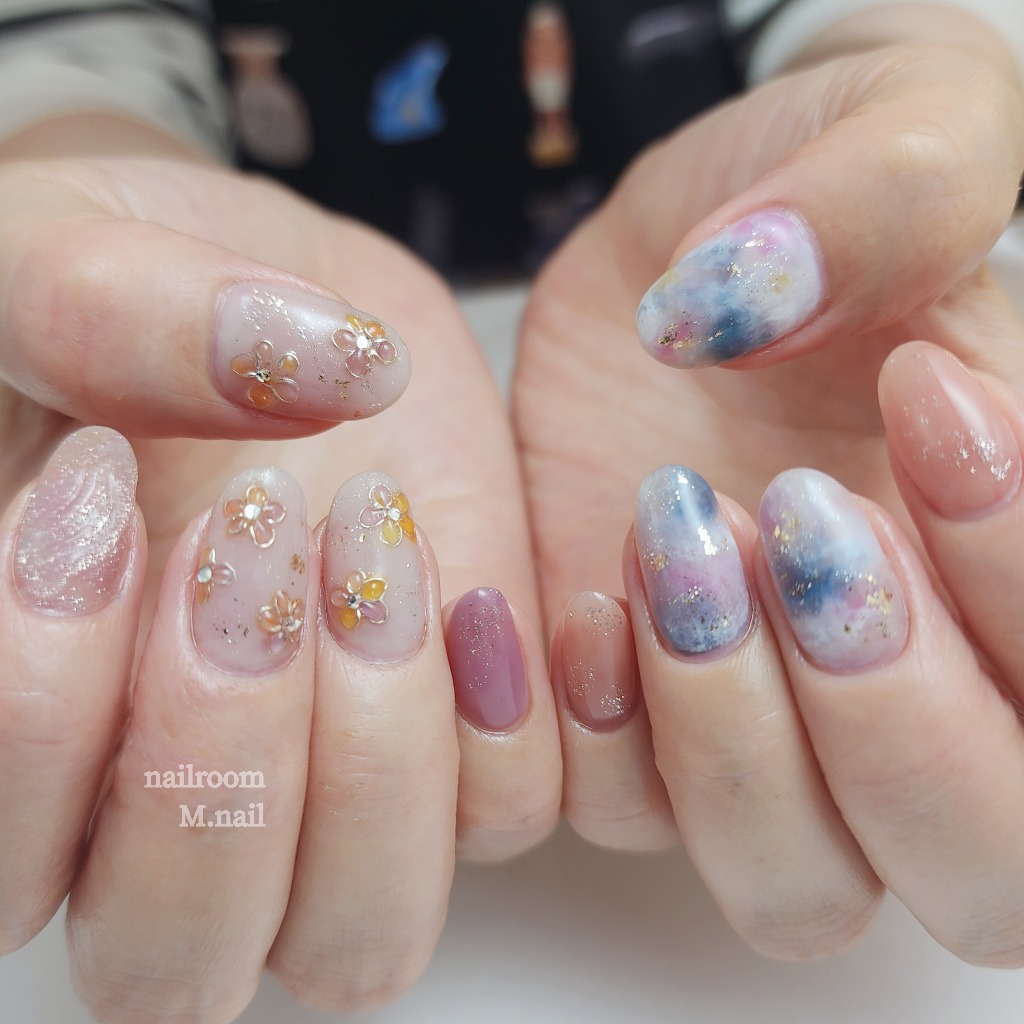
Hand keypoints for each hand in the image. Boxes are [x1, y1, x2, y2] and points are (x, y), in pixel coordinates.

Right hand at [0, 122, 559, 1017]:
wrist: (241, 293)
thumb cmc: (108, 288)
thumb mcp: (60, 265)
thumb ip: (115, 318)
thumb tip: (303, 363)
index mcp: (24, 737)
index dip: (39, 714)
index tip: (97, 488)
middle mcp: (163, 817)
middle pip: (176, 958)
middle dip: (220, 764)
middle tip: (248, 531)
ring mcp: (327, 795)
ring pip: (357, 936)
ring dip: (376, 764)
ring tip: (371, 548)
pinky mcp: (459, 736)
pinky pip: (507, 810)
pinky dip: (505, 717)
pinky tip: (468, 578)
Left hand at [515, 11, 1023, 961]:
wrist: (684, 256)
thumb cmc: (822, 188)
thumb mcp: (899, 124)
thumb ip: (899, 188)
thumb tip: (769, 293)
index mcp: (1023, 569)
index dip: (1019, 573)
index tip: (921, 391)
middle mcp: (926, 692)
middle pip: (978, 865)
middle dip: (892, 722)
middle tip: (797, 516)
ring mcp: (774, 729)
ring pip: (800, 886)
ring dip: (738, 745)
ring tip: (677, 541)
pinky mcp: (635, 720)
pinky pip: (627, 814)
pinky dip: (608, 735)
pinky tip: (582, 597)